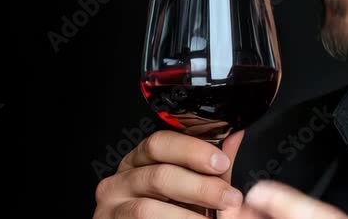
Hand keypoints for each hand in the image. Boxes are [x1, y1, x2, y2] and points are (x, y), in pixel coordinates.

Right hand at [93, 129, 246, 217]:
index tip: (221, 163)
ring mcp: (113, 208)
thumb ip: (209, 167)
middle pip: (159, 176)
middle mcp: (120, 181)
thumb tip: (234, 136)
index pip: (159, 143)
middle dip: (200, 187)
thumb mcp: (190, 188)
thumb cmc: (168, 213)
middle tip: (228, 198)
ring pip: (147, 209)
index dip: (192, 150)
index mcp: (139, 161)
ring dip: (186, 217)